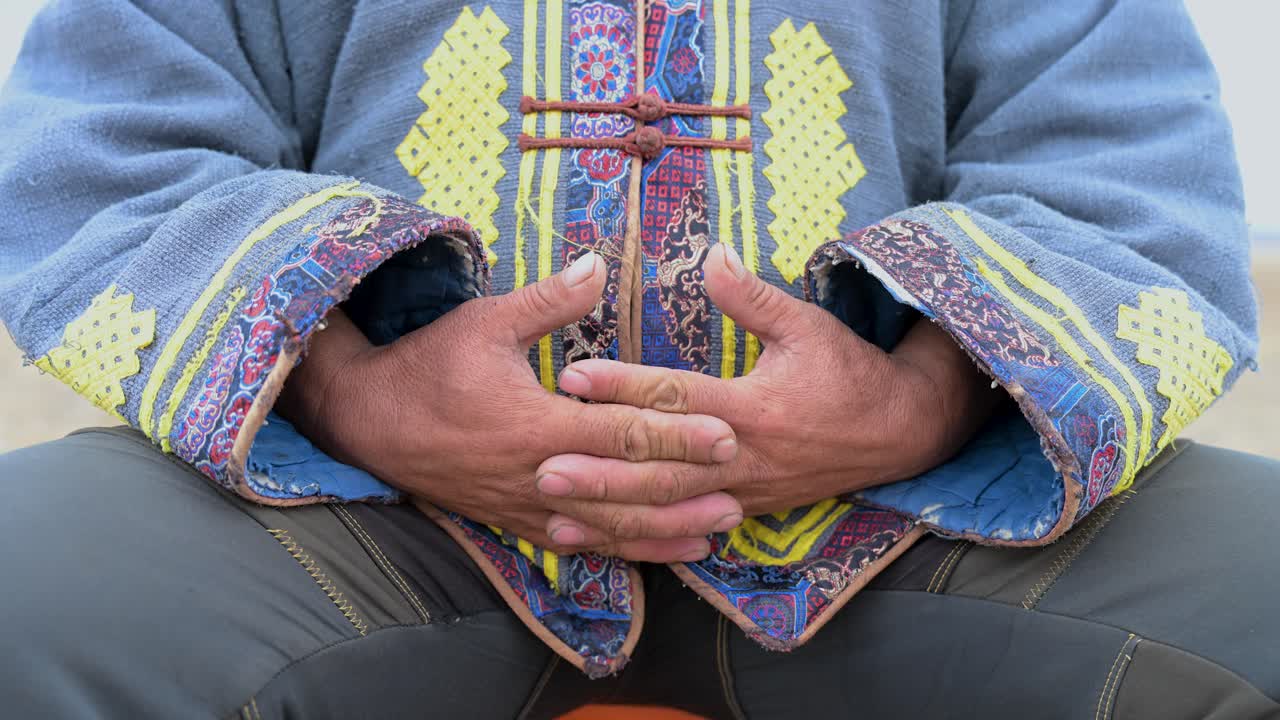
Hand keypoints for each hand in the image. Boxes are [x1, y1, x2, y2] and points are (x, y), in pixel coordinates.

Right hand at [278, 252, 743, 561]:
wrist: (369, 422)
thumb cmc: (429, 365)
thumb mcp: (485, 322)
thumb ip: (549, 300)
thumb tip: (598, 263)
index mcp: (537, 422)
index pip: (623, 431)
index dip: (678, 434)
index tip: (727, 433)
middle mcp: (539, 473)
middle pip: (626, 488)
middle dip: (685, 491)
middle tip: (740, 489)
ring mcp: (528, 506)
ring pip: (609, 529)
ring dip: (664, 532)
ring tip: (715, 534)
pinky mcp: (517, 523)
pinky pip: (579, 545)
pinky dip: (622, 552)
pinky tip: (658, 556)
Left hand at [536, 243, 997, 538]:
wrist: (900, 433)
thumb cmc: (849, 371)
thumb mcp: (808, 325)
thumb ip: (754, 296)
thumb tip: (710, 252)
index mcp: (754, 407)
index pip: (676, 396)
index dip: (622, 386)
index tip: (570, 376)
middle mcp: (744, 457)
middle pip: (662, 467)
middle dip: (602, 471)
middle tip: (541, 467)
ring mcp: (744, 492)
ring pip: (668, 508)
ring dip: (611, 512)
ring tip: (553, 512)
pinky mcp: (746, 511)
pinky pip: (686, 528)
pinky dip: (641, 535)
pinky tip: (600, 539)